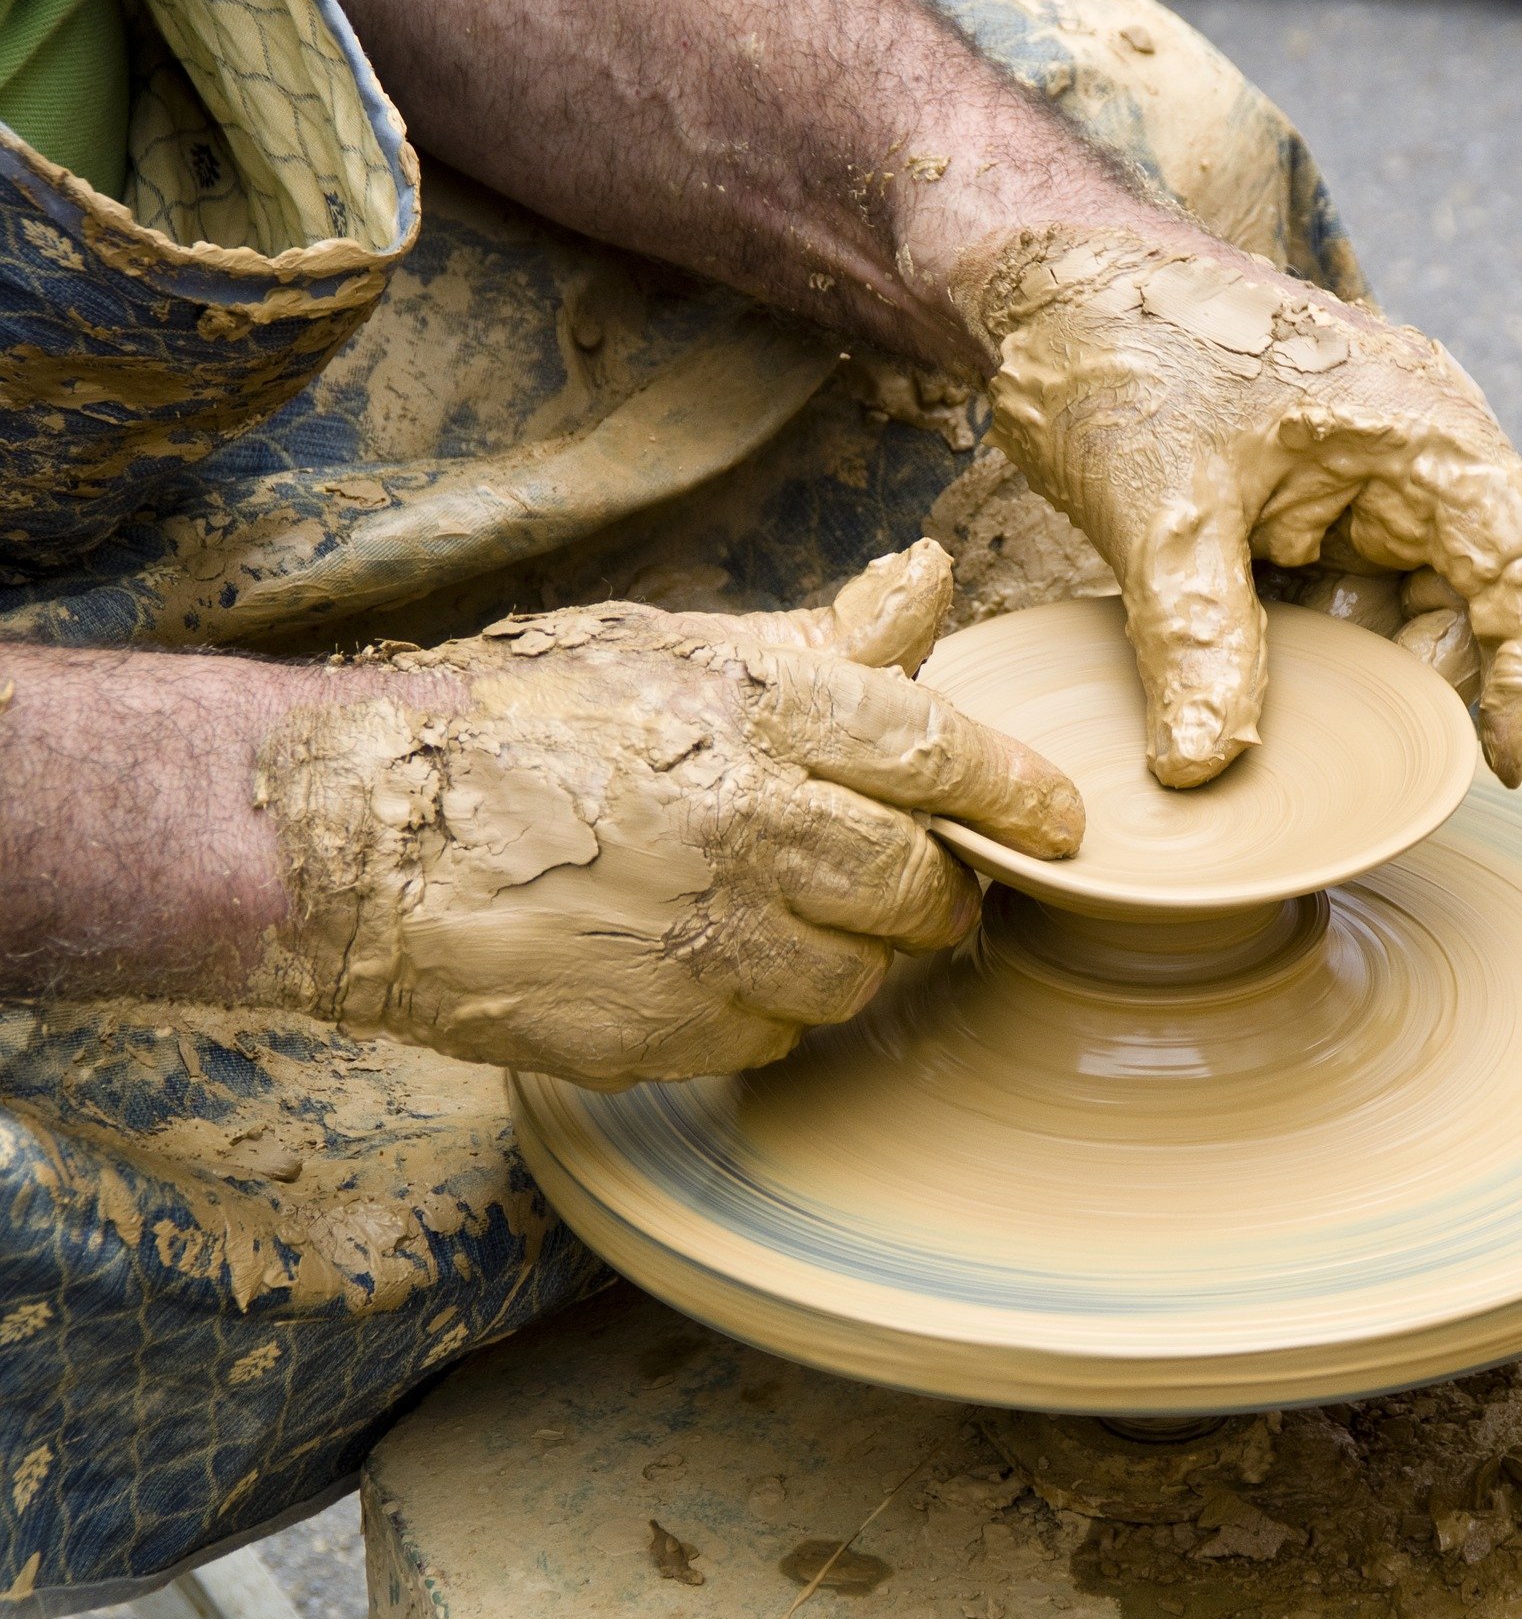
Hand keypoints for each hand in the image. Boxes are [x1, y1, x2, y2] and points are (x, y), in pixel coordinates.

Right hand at [257, 542, 1081, 1086]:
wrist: (363, 836)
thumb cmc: (523, 724)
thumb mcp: (674, 650)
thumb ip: (824, 639)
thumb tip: (931, 579)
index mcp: (765, 716)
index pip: (943, 758)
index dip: (1020, 795)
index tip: (1062, 826)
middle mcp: (754, 829)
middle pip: (920, 890)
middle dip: (939, 895)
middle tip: (917, 883)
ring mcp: (711, 944)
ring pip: (858, 980)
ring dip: (847, 955)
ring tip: (780, 913)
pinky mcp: (666, 1035)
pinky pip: (775, 1040)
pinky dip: (765, 1010)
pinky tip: (706, 962)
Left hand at [966, 227, 1521, 787]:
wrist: (1047, 284)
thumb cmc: (1118, 350)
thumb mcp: (1159, 505)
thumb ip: (1195, 635)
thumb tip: (1205, 763)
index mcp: (1416, 423)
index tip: (1505, 760)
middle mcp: (1415, 443)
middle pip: (1478, 590)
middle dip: (1426, 677)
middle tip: (1356, 750)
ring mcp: (1366, 466)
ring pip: (1409, 595)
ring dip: (1366, 663)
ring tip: (1297, 714)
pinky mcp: (1314, 490)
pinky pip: (1347, 582)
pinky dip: (1319, 638)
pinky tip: (1263, 675)